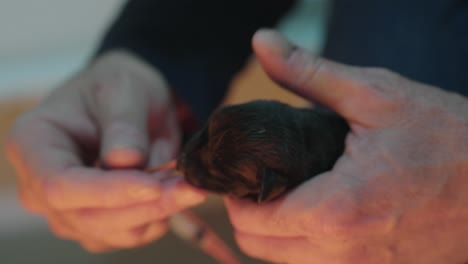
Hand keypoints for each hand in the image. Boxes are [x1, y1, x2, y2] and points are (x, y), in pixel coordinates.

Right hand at [5, 51, 205, 251]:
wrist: (125, 100)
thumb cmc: (116, 86)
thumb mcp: (123, 87)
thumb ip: (124, 122)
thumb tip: (127, 161)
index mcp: (33, 144)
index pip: (59, 184)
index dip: (107, 192)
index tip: (153, 185)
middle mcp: (41, 184)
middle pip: (88, 217)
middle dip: (144, 206)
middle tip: (189, 186)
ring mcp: (68, 208)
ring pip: (112, 232)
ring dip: (156, 214)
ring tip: (187, 185)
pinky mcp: (96, 222)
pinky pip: (127, 234)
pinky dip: (156, 219)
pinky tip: (173, 193)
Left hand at [225, 30, 467, 262]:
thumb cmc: (448, 139)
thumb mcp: (377, 96)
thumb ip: (310, 73)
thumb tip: (263, 41)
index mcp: (335, 210)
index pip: (251, 221)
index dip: (237, 194)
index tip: (245, 170)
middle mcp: (344, 254)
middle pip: (259, 247)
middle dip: (251, 212)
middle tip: (264, 179)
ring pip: (286, 263)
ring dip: (276, 231)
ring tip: (291, 193)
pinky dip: (306, 247)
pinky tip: (322, 214)